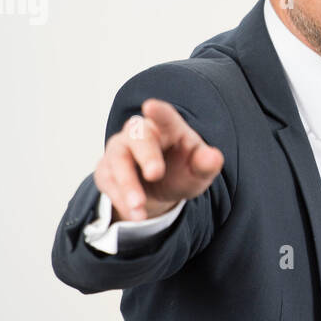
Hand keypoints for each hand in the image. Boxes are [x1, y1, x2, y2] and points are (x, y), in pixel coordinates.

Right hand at [93, 98, 223, 222]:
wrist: (160, 189)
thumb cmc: (182, 170)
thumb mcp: (198, 171)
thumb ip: (207, 164)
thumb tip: (214, 157)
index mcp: (168, 128)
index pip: (165, 116)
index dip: (158, 112)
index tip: (150, 106)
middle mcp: (140, 133)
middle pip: (138, 137)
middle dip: (146, 156)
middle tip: (155, 174)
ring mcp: (120, 149)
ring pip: (118, 161)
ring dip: (128, 186)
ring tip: (139, 208)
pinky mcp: (106, 169)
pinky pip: (109, 182)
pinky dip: (121, 200)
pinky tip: (135, 214)